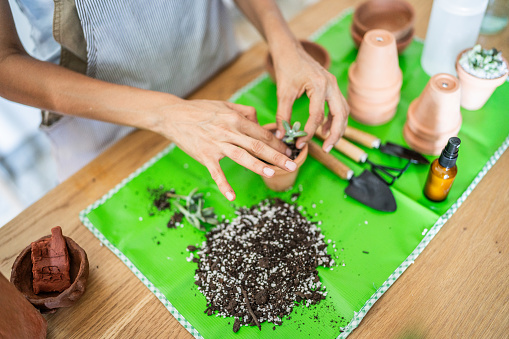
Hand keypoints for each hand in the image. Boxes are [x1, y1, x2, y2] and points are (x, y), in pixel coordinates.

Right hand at [155, 99, 296, 200]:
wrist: (173, 115)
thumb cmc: (200, 110)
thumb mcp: (225, 104)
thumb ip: (245, 111)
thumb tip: (260, 122)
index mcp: (235, 118)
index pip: (261, 133)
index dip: (277, 143)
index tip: (288, 151)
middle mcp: (228, 131)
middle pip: (257, 145)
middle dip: (276, 155)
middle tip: (291, 165)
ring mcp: (216, 144)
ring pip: (242, 156)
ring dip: (258, 165)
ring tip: (273, 173)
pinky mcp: (204, 155)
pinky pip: (216, 172)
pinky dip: (224, 185)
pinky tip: (232, 196)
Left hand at [272, 42, 348, 151]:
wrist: (290, 49)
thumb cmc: (286, 67)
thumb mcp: (282, 93)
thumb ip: (282, 115)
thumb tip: (281, 136)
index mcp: (319, 85)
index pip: (318, 115)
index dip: (309, 132)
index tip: (299, 143)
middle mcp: (331, 84)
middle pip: (341, 115)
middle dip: (335, 134)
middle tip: (326, 149)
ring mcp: (334, 85)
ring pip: (344, 111)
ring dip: (338, 128)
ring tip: (328, 142)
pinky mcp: (332, 86)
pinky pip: (339, 106)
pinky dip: (335, 119)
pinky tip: (325, 129)